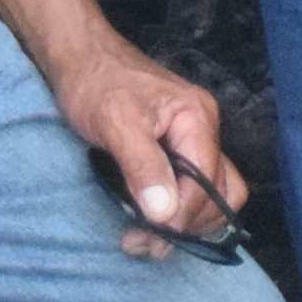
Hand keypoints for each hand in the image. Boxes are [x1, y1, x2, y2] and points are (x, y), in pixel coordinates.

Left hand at [47, 39, 246, 257]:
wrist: (80, 57)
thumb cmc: (95, 85)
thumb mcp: (115, 123)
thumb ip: (142, 166)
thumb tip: (164, 213)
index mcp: (197, 119)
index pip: (207, 182)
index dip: (180, 216)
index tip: (147, 237)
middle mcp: (205, 130)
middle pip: (221, 192)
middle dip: (185, 225)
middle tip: (143, 244)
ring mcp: (195, 139)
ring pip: (215, 193)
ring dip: (186, 222)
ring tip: (147, 238)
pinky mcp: (179, 147)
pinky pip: (197, 187)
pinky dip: (181, 209)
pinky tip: (154, 218)